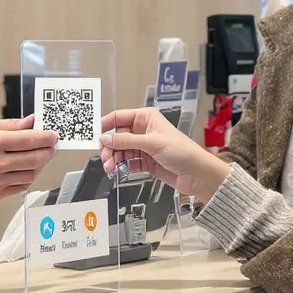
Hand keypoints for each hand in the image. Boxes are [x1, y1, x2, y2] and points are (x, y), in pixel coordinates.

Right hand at [0, 116, 58, 200]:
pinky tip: (26, 169)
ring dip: (40, 165)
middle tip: (52, 146)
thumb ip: (8, 125)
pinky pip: (21, 187)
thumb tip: (30, 122)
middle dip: (48, 151)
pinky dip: (28, 177)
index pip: (29, 140)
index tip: (54, 135)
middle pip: (35, 158)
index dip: (46, 137)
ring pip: (31, 174)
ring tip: (39, 156)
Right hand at [98, 108, 230, 199]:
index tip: (95, 136)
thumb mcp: (152, 143)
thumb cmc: (182, 151)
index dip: (105, 125)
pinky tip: (117, 171)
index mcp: (146, 118)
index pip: (119, 117)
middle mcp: (143, 130)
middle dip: (109, 147)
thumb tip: (105, 138)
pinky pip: (127, 161)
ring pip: (120, 150)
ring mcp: (143, 146)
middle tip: (104, 158)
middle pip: (117, 136)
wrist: (197, 174)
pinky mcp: (145, 161)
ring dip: (113, 159)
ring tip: (110, 168)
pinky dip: (120, 166)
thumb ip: (126, 140)